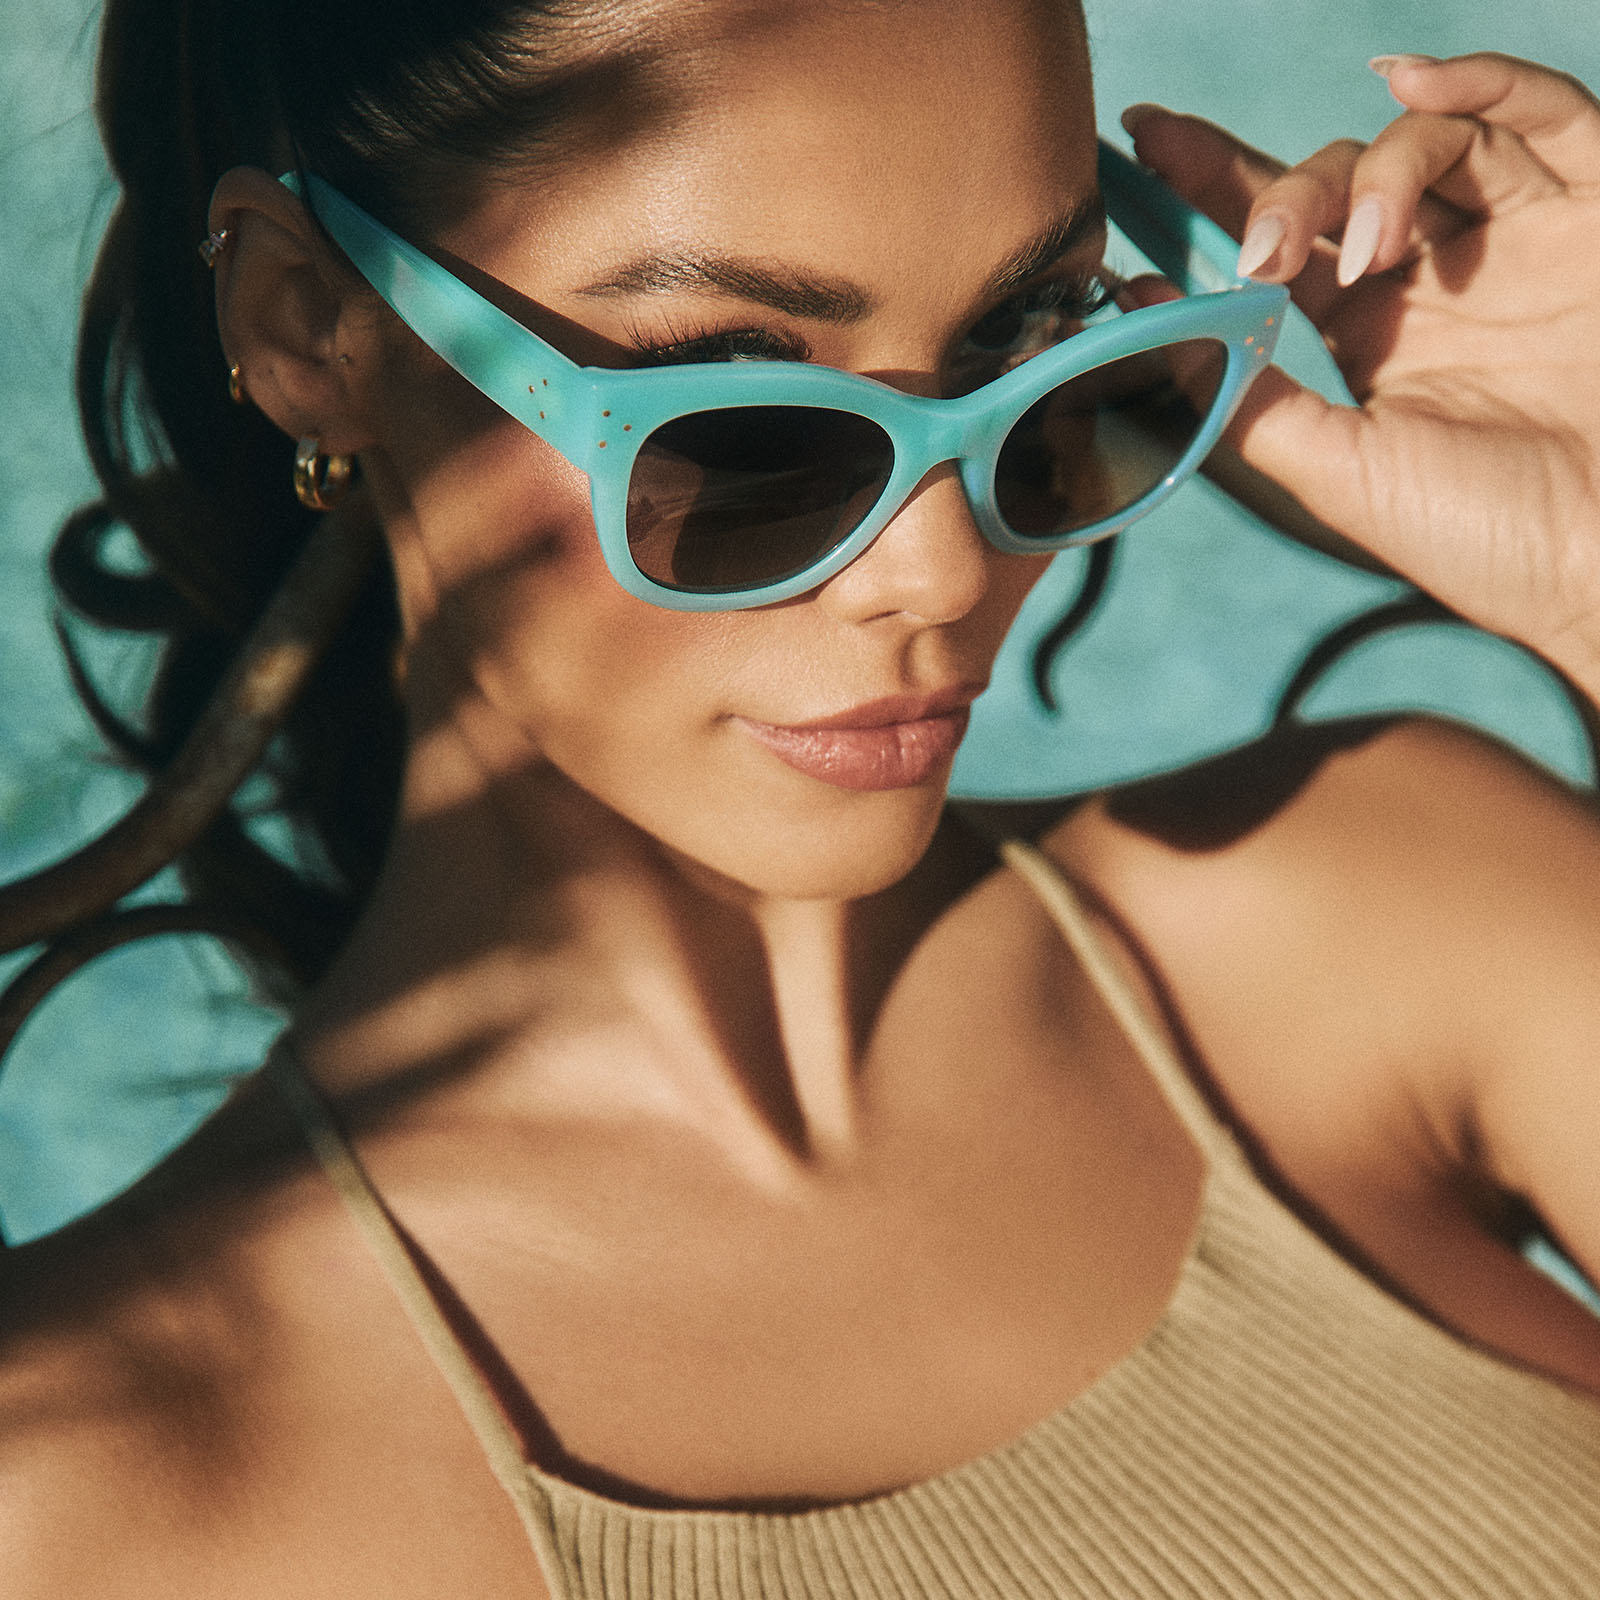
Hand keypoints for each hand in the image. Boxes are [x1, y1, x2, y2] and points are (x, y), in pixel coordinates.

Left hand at [1122, 54, 1599, 698]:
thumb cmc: (1478, 535)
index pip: (1280, 238)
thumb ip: (1241, 396)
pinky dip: (1476, 83)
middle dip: (1281, 191)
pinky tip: (1412, 82)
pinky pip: (1541, 114)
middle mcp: (1437, 276)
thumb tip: (1144, 318)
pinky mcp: (1592, 212)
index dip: (1212, 182)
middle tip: (1261, 252)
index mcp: (1371, 333)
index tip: (1142, 140)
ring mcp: (1515, 237)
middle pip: (1340, 177)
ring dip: (1374, 173)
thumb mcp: (1334, 468)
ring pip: (1428, 140)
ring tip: (1361, 249)